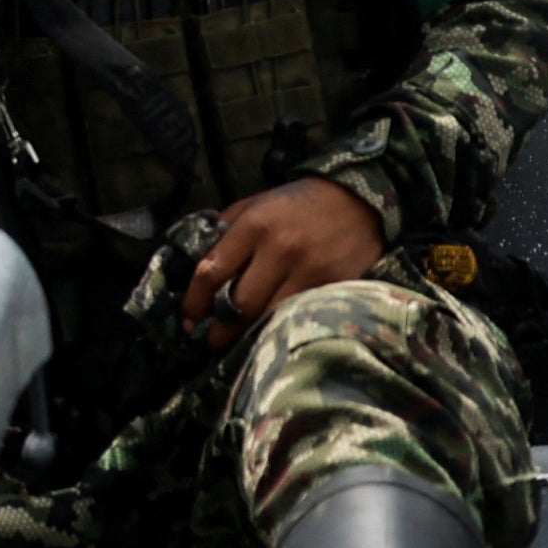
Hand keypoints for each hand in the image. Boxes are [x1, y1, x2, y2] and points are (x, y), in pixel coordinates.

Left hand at [171, 174, 388, 337]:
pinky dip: (283, 330)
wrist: (359, 201)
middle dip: (219, 330)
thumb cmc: (299, 205)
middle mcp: (280, 248)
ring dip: (249, 337)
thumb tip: (194, 264)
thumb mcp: (256, 203)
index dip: (194, 302)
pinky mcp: (333, 287)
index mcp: (254, 225)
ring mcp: (310, 270)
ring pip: (269, 318)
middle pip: (239, 304)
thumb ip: (225, 230)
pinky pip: (300, 317)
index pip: (211, 271)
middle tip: (211, 342)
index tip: (188, 319)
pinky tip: (273, 336)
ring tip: (239, 345)